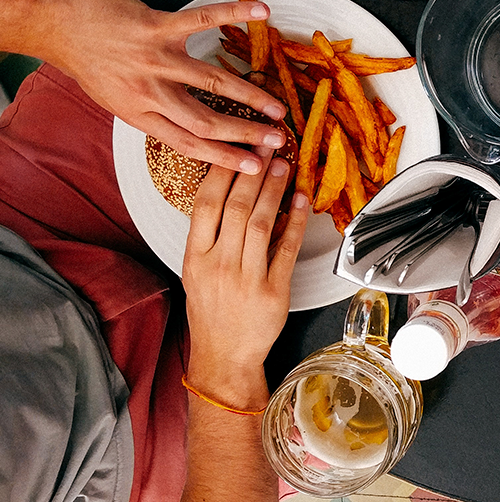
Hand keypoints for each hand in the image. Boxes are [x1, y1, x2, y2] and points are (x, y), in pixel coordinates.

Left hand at [5, 0, 287, 174]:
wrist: (52, 22)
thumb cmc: (84, 58)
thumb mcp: (113, 97)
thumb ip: (149, 109)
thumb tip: (184, 121)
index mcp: (139, 114)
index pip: (189, 144)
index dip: (225, 158)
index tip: (254, 167)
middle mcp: (149, 91)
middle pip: (207, 121)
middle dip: (247, 134)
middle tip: (278, 141)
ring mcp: (154, 59)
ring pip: (212, 83)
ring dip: (251, 96)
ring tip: (278, 107)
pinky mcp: (155, 27)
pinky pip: (201, 21)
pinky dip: (234, 14)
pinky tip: (261, 12)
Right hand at [182, 153, 307, 404]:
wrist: (224, 355)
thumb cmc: (211, 311)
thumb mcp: (196, 271)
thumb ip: (209, 236)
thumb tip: (230, 192)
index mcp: (195, 257)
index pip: (205, 204)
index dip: (222, 172)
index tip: (236, 148)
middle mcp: (219, 265)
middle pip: (237, 208)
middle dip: (253, 172)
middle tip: (266, 145)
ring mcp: (247, 278)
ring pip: (262, 223)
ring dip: (274, 190)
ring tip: (283, 165)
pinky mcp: (274, 291)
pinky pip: (287, 249)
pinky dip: (296, 222)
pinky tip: (302, 201)